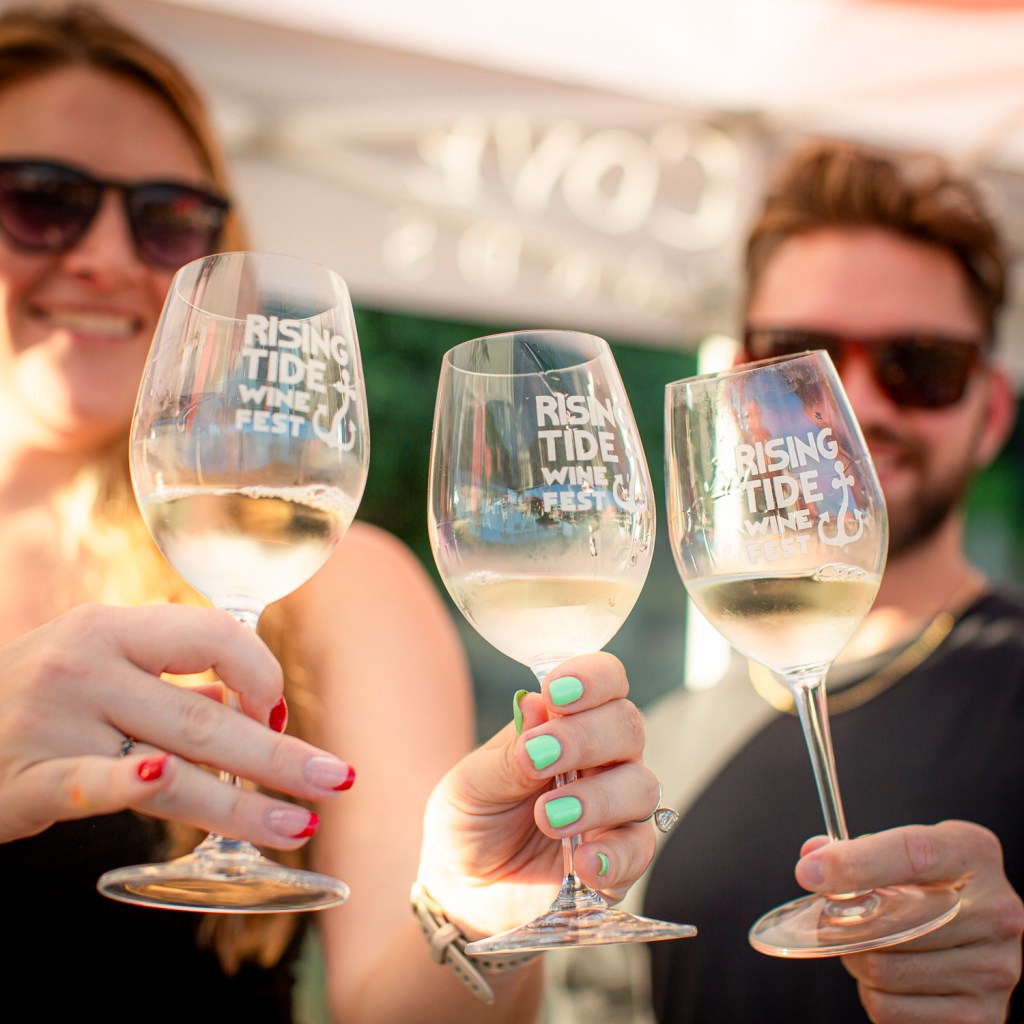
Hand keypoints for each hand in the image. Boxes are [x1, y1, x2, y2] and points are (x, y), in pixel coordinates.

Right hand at [0, 603, 354, 846]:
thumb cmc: (29, 694)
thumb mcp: (96, 663)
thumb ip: (170, 679)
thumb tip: (243, 700)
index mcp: (114, 628)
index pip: (215, 636)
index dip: (261, 675)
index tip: (278, 714)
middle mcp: (87, 665)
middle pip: (205, 714)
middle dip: (278, 753)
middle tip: (335, 778)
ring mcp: (54, 720)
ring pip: (169, 761)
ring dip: (241, 801)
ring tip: (297, 823)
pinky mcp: (25, 777)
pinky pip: (87, 784)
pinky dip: (126, 785)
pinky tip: (165, 788)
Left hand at [416, 652, 657, 937]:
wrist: (463, 889)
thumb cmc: (471, 818)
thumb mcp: (471, 784)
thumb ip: (507, 754)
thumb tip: (538, 706)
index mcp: (569, 722)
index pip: (606, 681)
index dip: (592, 678)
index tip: (558, 692)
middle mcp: (604, 758)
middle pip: (627, 727)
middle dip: (585, 738)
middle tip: (539, 758)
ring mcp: (616, 810)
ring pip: (640, 787)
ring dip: (596, 798)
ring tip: (549, 817)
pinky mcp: (620, 861)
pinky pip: (638, 851)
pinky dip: (614, 855)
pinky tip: (584, 862)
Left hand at [795, 821, 1023, 1022]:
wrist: (985, 934)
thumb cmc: (933, 885)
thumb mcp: (908, 849)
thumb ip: (858, 847)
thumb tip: (813, 860)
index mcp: (972, 853)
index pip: (912, 853)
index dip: (856, 863)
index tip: (811, 873)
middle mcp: (996, 911)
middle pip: (889, 921)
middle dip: (846, 922)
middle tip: (836, 919)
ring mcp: (994, 968)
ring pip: (883, 969)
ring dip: (856, 960)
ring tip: (867, 946)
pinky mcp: (981, 1015)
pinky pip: (891, 1009)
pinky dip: (874, 995)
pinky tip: (890, 977)